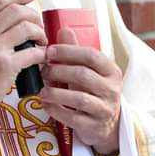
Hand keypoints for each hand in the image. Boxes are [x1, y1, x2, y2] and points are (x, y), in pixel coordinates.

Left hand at [38, 27, 122, 155]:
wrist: (107, 126)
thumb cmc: (93, 92)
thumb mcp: (89, 71)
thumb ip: (76, 52)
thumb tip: (63, 29)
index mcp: (111, 71)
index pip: (91, 55)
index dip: (68, 51)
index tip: (49, 51)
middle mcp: (112, 89)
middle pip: (83, 75)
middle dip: (58, 71)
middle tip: (42, 71)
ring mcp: (105, 109)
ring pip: (79, 98)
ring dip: (56, 92)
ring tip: (42, 90)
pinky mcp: (95, 126)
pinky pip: (73, 118)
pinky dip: (56, 110)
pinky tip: (46, 104)